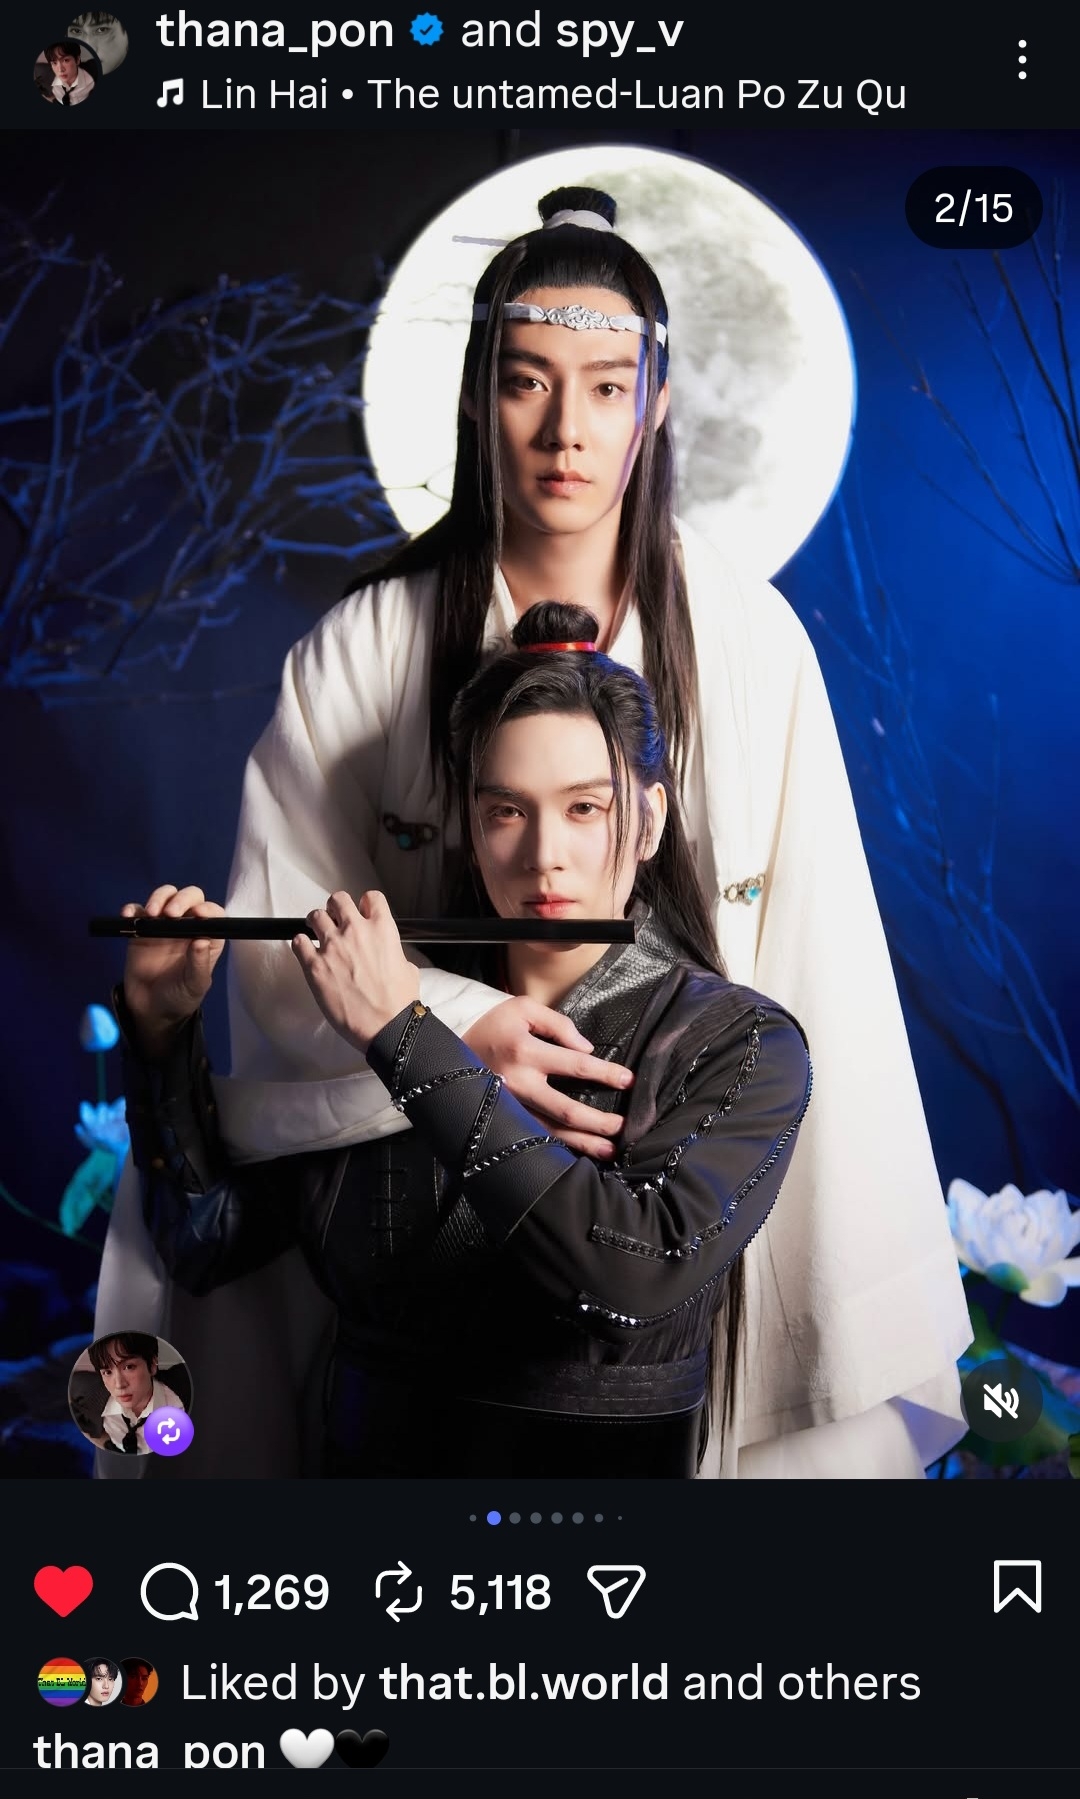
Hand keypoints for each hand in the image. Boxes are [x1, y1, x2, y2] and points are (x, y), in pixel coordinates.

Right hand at [121, 885, 225, 1057]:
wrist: (151, 1009)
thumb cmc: (180, 996)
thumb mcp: (194, 985)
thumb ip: (198, 964)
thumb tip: (201, 941)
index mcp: (207, 937)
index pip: (213, 914)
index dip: (207, 910)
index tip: (198, 914)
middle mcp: (188, 926)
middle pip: (190, 898)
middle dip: (182, 900)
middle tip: (171, 913)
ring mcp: (164, 924)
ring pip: (166, 896)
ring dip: (159, 898)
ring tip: (151, 913)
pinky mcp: (142, 929)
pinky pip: (137, 911)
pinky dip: (132, 909)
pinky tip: (128, 916)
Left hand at [292, 889, 419, 1053]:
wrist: (386, 1027)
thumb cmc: (399, 1003)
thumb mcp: (407, 968)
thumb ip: (393, 953)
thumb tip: (386, 955)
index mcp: (382, 929)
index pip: (371, 897)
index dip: (365, 904)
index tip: (361, 912)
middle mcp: (356, 932)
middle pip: (338, 900)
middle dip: (335, 908)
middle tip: (334, 919)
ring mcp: (332, 947)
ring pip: (315, 916)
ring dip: (315, 922)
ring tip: (315, 932)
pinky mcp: (314, 966)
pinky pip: (298, 942)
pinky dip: (300, 944)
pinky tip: (305, 951)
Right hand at [463, 996, 632, 1159]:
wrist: (449, 1049)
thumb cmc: (494, 1025)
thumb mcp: (524, 1009)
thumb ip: (559, 1024)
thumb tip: (587, 1048)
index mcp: (525, 1051)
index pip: (576, 1065)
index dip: (605, 1073)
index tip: (628, 1080)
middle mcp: (518, 1083)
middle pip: (566, 1109)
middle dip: (598, 1121)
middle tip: (623, 1127)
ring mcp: (509, 1107)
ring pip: (551, 1132)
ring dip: (582, 1143)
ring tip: (609, 1151)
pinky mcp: (503, 1120)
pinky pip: (534, 1137)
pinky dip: (558, 1148)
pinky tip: (578, 1155)